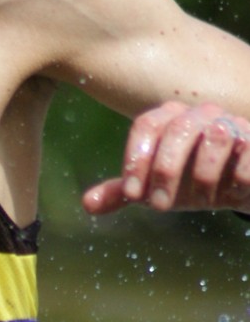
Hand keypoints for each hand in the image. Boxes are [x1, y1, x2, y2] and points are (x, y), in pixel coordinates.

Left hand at [82, 101, 249, 214]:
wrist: (244, 184)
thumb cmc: (194, 181)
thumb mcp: (158, 188)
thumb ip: (125, 192)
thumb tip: (87, 205)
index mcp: (171, 119)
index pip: (147, 125)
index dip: (136, 159)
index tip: (133, 195)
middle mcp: (200, 115)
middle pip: (177, 129)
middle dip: (165, 170)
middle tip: (161, 206)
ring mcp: (233, 124)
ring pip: (215, 136)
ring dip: (203, 175)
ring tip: (203, 201)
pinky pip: (248, 152)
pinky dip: (237, 177)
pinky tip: (232, 193)